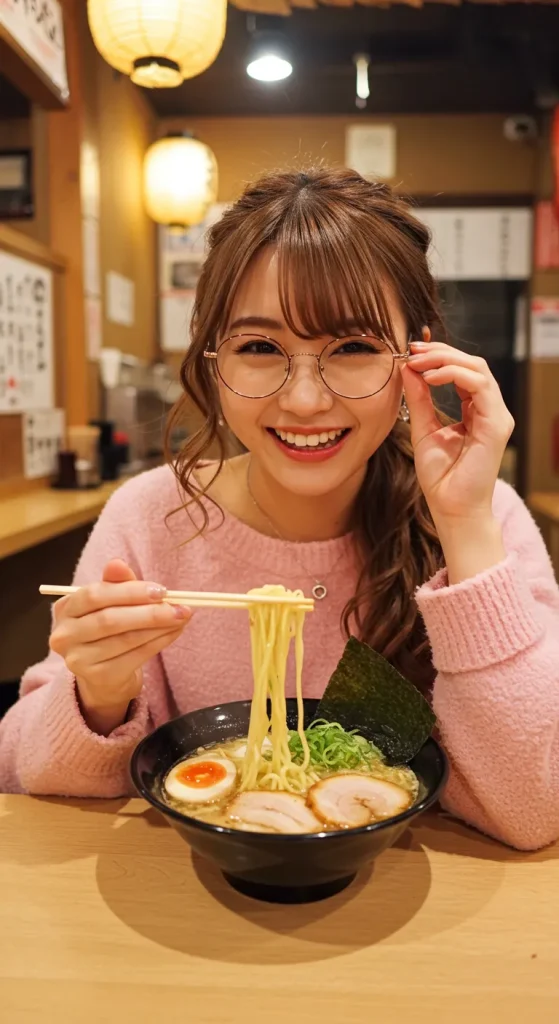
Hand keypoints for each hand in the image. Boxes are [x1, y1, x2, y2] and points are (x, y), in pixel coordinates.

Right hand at [50, 559, 190, 734]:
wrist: (104, 675)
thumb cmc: (109, 629)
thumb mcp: (111, 602)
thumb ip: (116, 583)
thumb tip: (117, 563)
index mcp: (65, 609)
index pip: (95, 595)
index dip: (130, 591)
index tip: (161, 590)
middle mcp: (64, 635)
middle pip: (109, 620)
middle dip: (149, 612)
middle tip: (179, 606)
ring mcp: (78, 660)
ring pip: (125, 639)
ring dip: (159, 627)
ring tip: (181, 617)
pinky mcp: (98, 677)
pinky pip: (134, 657)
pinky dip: (159, 642)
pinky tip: (174, 632)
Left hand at [401, 334, 512, 582]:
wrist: (451, 508)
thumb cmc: (441, 477)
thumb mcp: (423, 429)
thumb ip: (418, 399)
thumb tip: (407, 369)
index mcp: (475, 410)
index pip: (463, 371)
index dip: (438, 357)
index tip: (410, 352)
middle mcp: (490, 410)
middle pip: (473, 364)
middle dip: (441, 352)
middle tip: (413, 350)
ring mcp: (496, 417)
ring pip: (478, 369)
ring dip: (445, 359)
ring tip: (418, 362)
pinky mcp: (496, 425)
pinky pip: (479, 387)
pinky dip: (453, 376)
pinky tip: (429, 378)